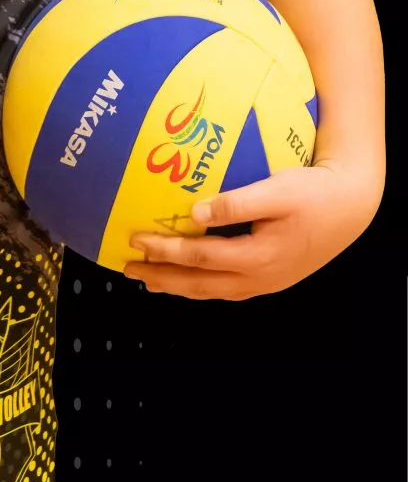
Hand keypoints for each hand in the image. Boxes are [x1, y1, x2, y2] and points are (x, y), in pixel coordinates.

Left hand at [123, 163, 376, 299]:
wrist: (352, 206)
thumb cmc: (314, 193)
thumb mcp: (277, 190)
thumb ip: (236, 202)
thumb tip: (195, 213)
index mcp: (259, 257)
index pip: (200, 257)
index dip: (165, 250)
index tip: (136, 239)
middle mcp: (260, 277)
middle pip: (200, 283)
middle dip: (162, 276)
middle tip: (129, 268)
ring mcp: (267, 282)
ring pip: (213, 291)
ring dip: (179, 285)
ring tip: (150, 280)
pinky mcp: (271, 277)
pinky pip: (227, 288)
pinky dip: (202, 285)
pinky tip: (190, 279)